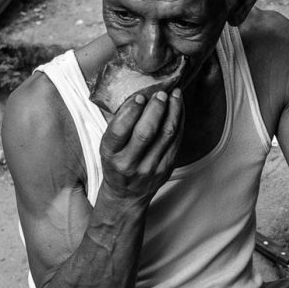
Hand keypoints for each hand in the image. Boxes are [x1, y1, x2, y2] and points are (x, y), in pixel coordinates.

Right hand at [98, 89, 182, 203]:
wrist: (127, 194)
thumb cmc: (116, 163)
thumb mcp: (109, 147)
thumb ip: (119, 124)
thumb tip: (138, 96)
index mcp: (110, 155)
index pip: (119, 131)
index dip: (130, 111)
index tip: (139, 96)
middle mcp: (129, 163)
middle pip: (146, 132)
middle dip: (156, 109)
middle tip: (161, 93)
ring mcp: (150, 167)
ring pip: (166, 134)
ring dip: (173, 111)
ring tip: (175, 95)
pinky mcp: (166, 167)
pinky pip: (177, 140)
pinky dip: (180, 121)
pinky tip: (179, 108)